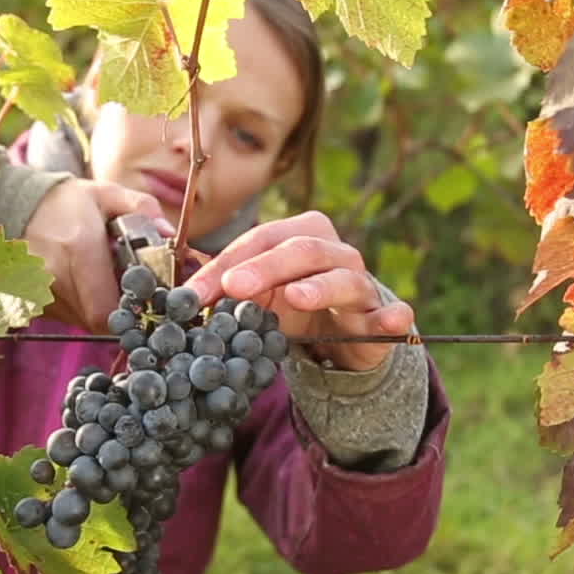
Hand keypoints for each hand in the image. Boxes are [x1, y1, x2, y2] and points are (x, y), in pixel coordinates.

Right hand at [23, 179, 171, 331]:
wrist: (19, 205)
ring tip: (98, 279)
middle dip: (117, 310)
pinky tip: (79, 281)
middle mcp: (56, 274)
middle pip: (97, 319)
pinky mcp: (31, 299)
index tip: (139, 297)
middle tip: (123, 288)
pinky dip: (78, 305)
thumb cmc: (69, 202)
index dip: (128, 311)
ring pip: (81, 321)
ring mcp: (40, 291)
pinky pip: (65, 315)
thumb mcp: (108, 194)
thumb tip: (169, 233)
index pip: (107, 309)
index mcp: (80, 248)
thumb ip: (142, 208)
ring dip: (97, 307)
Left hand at [182, 211, 413, 371]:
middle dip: (266, 267)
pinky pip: (393, 314)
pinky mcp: (383, 317)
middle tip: (235, 286)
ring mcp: (362, 284)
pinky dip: (393, 316)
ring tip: (297, 296)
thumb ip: (225, 288)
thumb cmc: (294, 305)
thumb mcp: (258, 295)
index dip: (225, 266)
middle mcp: (335, 252)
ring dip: (321, 286)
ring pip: (344, 277)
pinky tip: (391, 320)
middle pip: (301, 250)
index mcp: (301, 235)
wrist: (344, 337)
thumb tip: (179, 294)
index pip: (261, 241)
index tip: (193, 296)